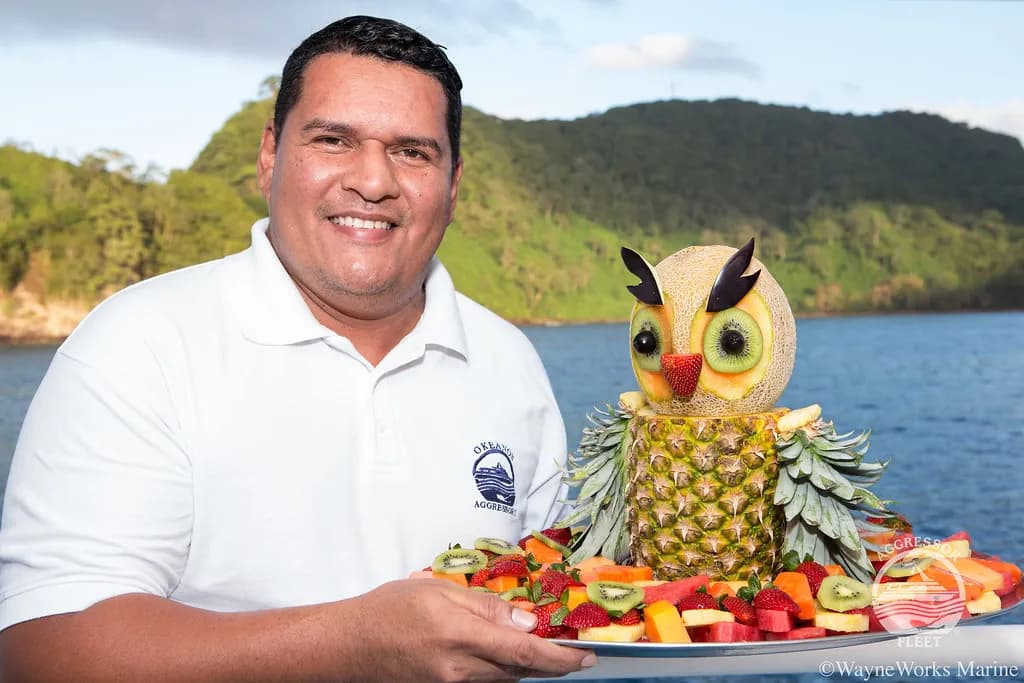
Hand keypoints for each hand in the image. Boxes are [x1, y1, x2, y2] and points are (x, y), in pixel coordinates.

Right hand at [338, 578, 595, 681]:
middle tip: (574, 654)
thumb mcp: (438, 591)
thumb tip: (527, 623)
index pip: (524, 654)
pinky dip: (501, 673)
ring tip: (544, 654)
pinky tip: (505, 660)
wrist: (348, 646)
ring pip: (503, 681)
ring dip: (526, 669)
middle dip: (551, 665)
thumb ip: (485, 607)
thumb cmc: (389, 610)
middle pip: (519, 673)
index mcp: (460, 637)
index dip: (561, 659)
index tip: (586, 657)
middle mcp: (459, 671)